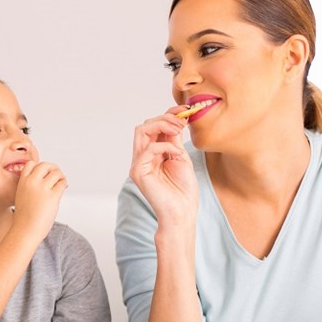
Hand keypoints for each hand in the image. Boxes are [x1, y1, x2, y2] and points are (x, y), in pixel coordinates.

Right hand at [12, 161, 66, 243]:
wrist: (26, 230)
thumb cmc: (25, 217)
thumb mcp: (21, 196)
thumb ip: (30, 186)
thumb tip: (47, 178)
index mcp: (23, 181)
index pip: (32, 163)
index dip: (39, 167)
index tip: (44, 175)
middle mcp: (32, 182)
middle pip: (46, 165)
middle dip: (53, 169)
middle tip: (56, 177)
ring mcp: (42, 188)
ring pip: (56, 172)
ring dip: (60, 177)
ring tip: (60, 184)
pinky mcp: (53, 196)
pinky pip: (62, 183)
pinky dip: (64, 184)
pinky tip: (62, 189)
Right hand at [129, 107, 197, 224]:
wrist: (182, 212)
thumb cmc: (183, 190)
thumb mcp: (181, 157)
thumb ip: (174, 139)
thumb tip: (176, 118)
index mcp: (152, 153)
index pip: (154, 127)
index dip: (168, 114)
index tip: (184, 109)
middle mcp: (142, 157)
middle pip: (145, 126)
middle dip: (164, 118)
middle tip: (182, 122)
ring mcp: (138, 164)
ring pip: (141, 131)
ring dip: (162, 125)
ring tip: (178, 130)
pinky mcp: (137, 172)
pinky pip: (148, 149)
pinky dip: (165, 146)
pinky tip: (177, 154)